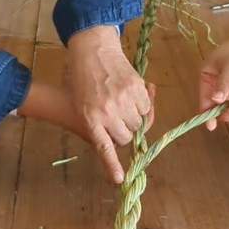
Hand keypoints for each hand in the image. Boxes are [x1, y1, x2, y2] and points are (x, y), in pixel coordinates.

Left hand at [66, 25, 153, 183]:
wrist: (91, 49)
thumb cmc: (81, 80)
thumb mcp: (81, 106)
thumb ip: (98, 126)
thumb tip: (127, 137)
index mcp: (90, 118)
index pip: (103, 147)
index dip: (111, 165)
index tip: (119, 179)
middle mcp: (107, 111)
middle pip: (126, 137)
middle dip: (125, 133)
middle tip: (118, 121)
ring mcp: (123, 100)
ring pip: (139, 123)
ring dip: (135, 119)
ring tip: (124, 106)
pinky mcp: (136, 88)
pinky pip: (147, 107)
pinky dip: (143, 105)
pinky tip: (133, 96)